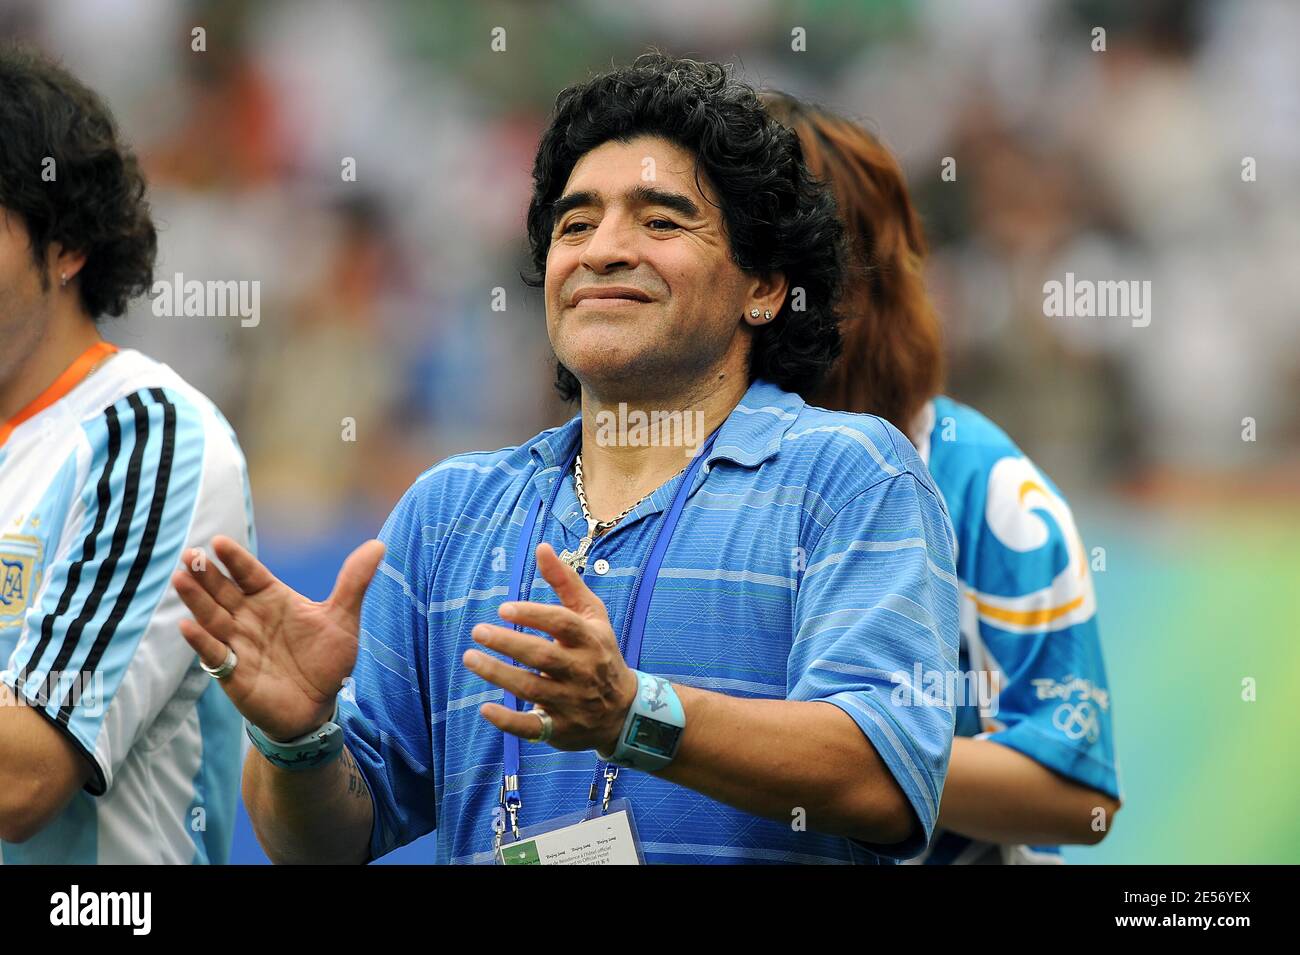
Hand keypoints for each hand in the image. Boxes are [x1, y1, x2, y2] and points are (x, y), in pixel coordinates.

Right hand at [171, 535, 385, 741]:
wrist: (319, 707)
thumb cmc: (326, 660)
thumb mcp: (343, 619)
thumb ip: (354, 582)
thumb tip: (379, 545)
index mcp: (272, 598)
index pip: (249, 573)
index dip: (234, 559)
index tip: (218, 541)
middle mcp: (250, 617)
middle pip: (223, 591)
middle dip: (205, 574)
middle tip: (188, 554)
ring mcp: (239, 643)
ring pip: (212, 617)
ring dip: (196, 600)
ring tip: (180, 580)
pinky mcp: (234, 672)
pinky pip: (214, 654)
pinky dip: (201, 641)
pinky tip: (188, 627)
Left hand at [464, 543, 637, 752]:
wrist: (624, 710)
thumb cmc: (599, 652)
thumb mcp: (591, 615)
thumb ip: (565, 582)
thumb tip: (542, 546)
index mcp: (590, 640)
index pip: (563, 624)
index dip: (534, 615)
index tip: (503, 608)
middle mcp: (582, 671)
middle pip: (544, 657)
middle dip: (509, 644)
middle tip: (478, 631)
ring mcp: (571, 702)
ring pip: (532, 689)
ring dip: (499, 674)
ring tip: (470, 658)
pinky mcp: (560, 729)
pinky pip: (533, 728)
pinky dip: (508, 720)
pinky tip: (485, 707)